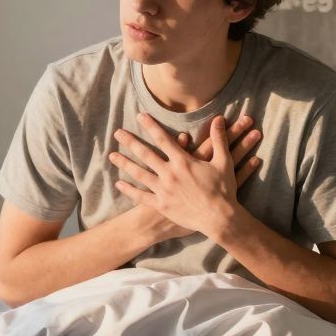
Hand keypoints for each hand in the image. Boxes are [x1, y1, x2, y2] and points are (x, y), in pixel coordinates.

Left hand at [122, 115, 262, 241]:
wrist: (219, 218)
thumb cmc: (224, 190)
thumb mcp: (223, 162)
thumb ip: (218, 139)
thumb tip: (219, 118)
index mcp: (183, 162)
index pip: (163, 139)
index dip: (151, 126)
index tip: (140, 116)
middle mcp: (170, 174)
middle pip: (145, 154)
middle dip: (130, 142)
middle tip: (117, 133)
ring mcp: (164, 190)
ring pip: (139, 174)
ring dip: (125, 163)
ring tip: (112, 155)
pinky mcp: (161, 205)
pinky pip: (141, 196)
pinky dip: (129, 190)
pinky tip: (119, 183)